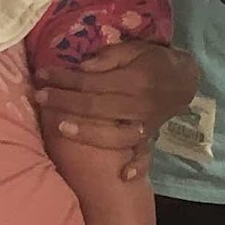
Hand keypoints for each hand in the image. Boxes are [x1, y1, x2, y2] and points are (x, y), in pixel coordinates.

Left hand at [33, 43, 198, 180]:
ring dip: (88, 133)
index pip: (92, 82)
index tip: (42, 75)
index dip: (65, 79)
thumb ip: (109, 58)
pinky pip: (146, 154)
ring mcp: (146, 124)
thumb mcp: (134, 48)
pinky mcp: (150, 136)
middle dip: (65, 102)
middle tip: (39, 97)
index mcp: (135, 80)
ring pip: (116, 134)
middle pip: (97, 107)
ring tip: (61, 127)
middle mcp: (140, 104)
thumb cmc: (154, 60)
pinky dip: (138, 166)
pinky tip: (124, 176)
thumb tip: (82, 68)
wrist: (186, 79)